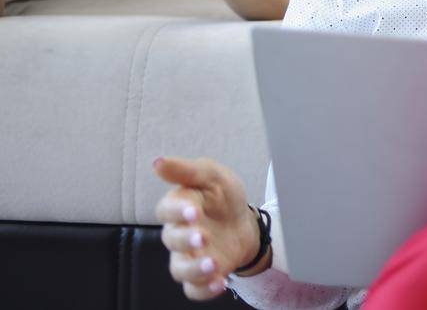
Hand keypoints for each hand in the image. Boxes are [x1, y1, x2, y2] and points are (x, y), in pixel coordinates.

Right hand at [152, 155, 260, 299]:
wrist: (244, 221)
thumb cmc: (223, 196)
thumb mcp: (212, 176)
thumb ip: (188, 170)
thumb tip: (158, 162)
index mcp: (179, 207)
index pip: (166, 210)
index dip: (177, 211)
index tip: (194, 210)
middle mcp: (178, 234)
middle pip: (172, 240)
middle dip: (186, 240)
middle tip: (204, 237)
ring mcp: (189, 256)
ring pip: (179, 269)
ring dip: (194, 269)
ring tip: (213, 265)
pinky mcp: (201, 275)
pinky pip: (194, 289)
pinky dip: (204, 289)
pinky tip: (220, 282)